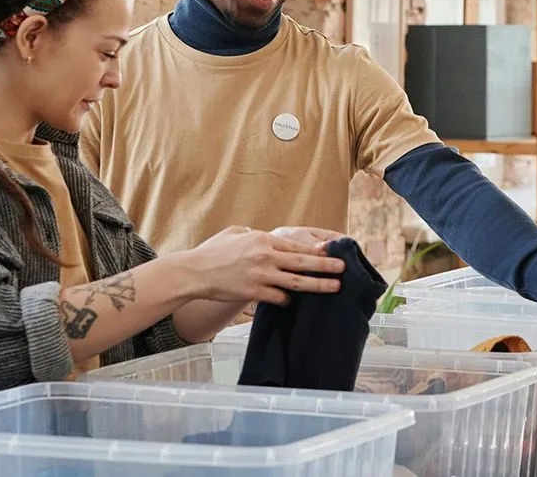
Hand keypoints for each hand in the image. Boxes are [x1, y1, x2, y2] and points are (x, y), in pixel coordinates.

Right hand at [178, 226, 346, 304]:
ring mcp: (261, 275)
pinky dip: (287, 300)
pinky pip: (279, 298)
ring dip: (319, 285)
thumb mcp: (233, 233)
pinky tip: (293, 303)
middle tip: (343, 268)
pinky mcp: (254, 292)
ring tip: (335, 287)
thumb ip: (251, 234)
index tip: (332, 251)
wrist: (193, 272)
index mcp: (262, 239)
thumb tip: (258, 234)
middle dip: (326, 265)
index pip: (296, 245)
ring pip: (297, 282)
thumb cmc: (211, 252)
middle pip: (303, 261)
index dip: (316, 249)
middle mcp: (265, 256)